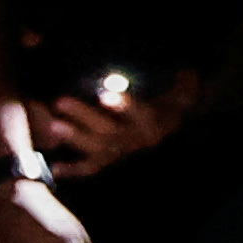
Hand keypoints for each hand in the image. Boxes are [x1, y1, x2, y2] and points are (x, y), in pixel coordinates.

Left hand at [30, 77, 190, 174]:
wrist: (166, 132)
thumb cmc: (168, 106)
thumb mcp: (181, 96)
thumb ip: (184, 86)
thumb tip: (187, 72)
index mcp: (153, 123)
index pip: (140, 114)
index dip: (124, 106)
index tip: (106, 96)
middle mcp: (136, 141)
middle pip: (109, 130)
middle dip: (84, 116)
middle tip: (60, 100)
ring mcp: (121, 153)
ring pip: (97, 148)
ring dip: (74, 137)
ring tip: (54, 124)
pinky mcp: (109, 161)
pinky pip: (91, 168)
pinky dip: (73, 169)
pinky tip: (55, 167)